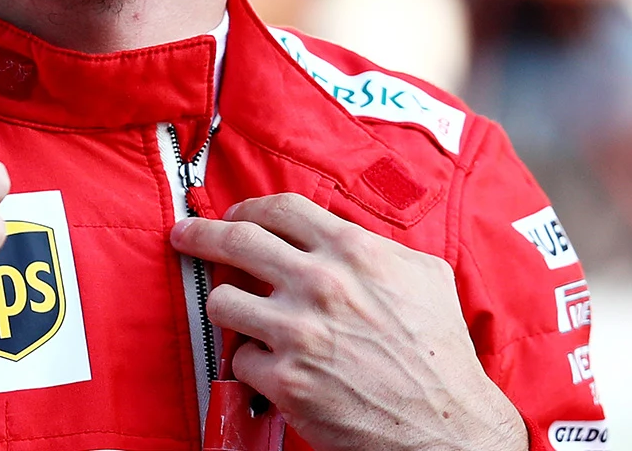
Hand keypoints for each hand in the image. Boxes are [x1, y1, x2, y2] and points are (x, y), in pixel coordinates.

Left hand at [169, 193, 526, 450]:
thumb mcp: (424, 275)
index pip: (280, 208)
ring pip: (222, 299)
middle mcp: (321, 284)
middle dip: (200, 234)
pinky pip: (240, 357)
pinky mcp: (285, 380)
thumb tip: (337, 234)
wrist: (446, 423)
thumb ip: (375, 248)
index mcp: (354, 251)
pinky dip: (253, 361)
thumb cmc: (440, 351)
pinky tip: (275, 365)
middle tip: (184, 236)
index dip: (248, 208)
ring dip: (227, 305)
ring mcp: (298, 332)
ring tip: (239, 313)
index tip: (232, 215)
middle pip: (236, 240)